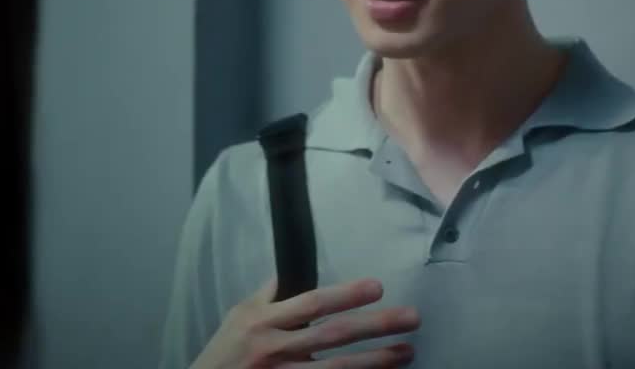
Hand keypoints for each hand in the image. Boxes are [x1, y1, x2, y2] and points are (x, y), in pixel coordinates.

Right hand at [191, 277, 418, 367]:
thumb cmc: (223, 352)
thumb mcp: (238, 316)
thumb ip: (269, 297)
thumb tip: (292, 274)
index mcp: (263, 322)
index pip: (311, 304)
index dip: (345, 295)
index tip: (377, 287)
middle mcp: (275, 349)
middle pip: (333, 336)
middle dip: (374, 326)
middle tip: (411, 318)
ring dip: (375, 362)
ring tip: (407, 352)